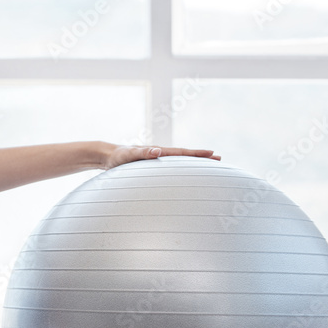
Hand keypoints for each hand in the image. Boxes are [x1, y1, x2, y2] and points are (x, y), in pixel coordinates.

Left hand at [103, 145, 219, 169]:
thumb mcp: (129, 154)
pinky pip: (170, 169)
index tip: (213, 154)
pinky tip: (184, 177)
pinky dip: (180, 171)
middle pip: (185, 156)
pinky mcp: (151, 168)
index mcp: (158, 152)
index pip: (182, 153)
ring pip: (179, 163)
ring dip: (193, 164)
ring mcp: (157, 161)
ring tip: (207, 167)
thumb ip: (142, 152)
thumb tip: (158, 150)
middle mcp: (160, 155)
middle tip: (219, 159)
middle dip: (202, 158)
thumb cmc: (117, 157)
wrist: (107, 156)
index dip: (198, 154)